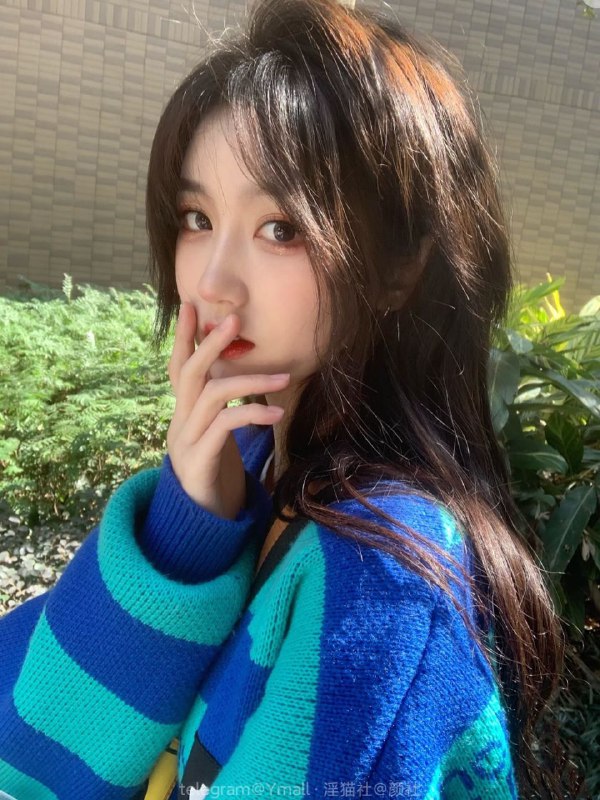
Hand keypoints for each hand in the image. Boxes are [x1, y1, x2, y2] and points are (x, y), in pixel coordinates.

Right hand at [166, 303, 289, 519]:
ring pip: (212, 395)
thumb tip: (240, 378)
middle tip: (234, 320)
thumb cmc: (215, 473)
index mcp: (184, 413)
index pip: (179, 367)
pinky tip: (277, 413)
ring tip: (285, 378)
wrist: (201, 522)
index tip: (190, 306)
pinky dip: (252, 414)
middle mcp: (180, 421)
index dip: (183, 338)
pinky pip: (225, 426)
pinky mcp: (200, 460)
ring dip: (249, 381)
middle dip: (211, 344)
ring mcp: (187, 440)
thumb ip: (221, 408)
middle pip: (189, 373)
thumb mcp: (216, 435)